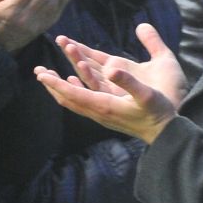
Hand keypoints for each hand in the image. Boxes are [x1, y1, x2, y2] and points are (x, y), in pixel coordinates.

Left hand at [37, 24, 184, 143]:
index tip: (41, 73)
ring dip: (60, 88)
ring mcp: (101, 115)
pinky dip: (73, 91)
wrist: (164, 133)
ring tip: (49, 76)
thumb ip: (128, 81)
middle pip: (68, 99)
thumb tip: (110, 69)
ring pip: (73, 101)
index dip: (56, 83)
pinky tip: (73, 83)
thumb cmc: (157, 112)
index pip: (72, 94)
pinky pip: (83, 102)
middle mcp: (98, 112)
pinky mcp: (107, 114)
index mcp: (104, 106)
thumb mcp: (146, 95)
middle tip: (38, 70)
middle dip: (52, 84)